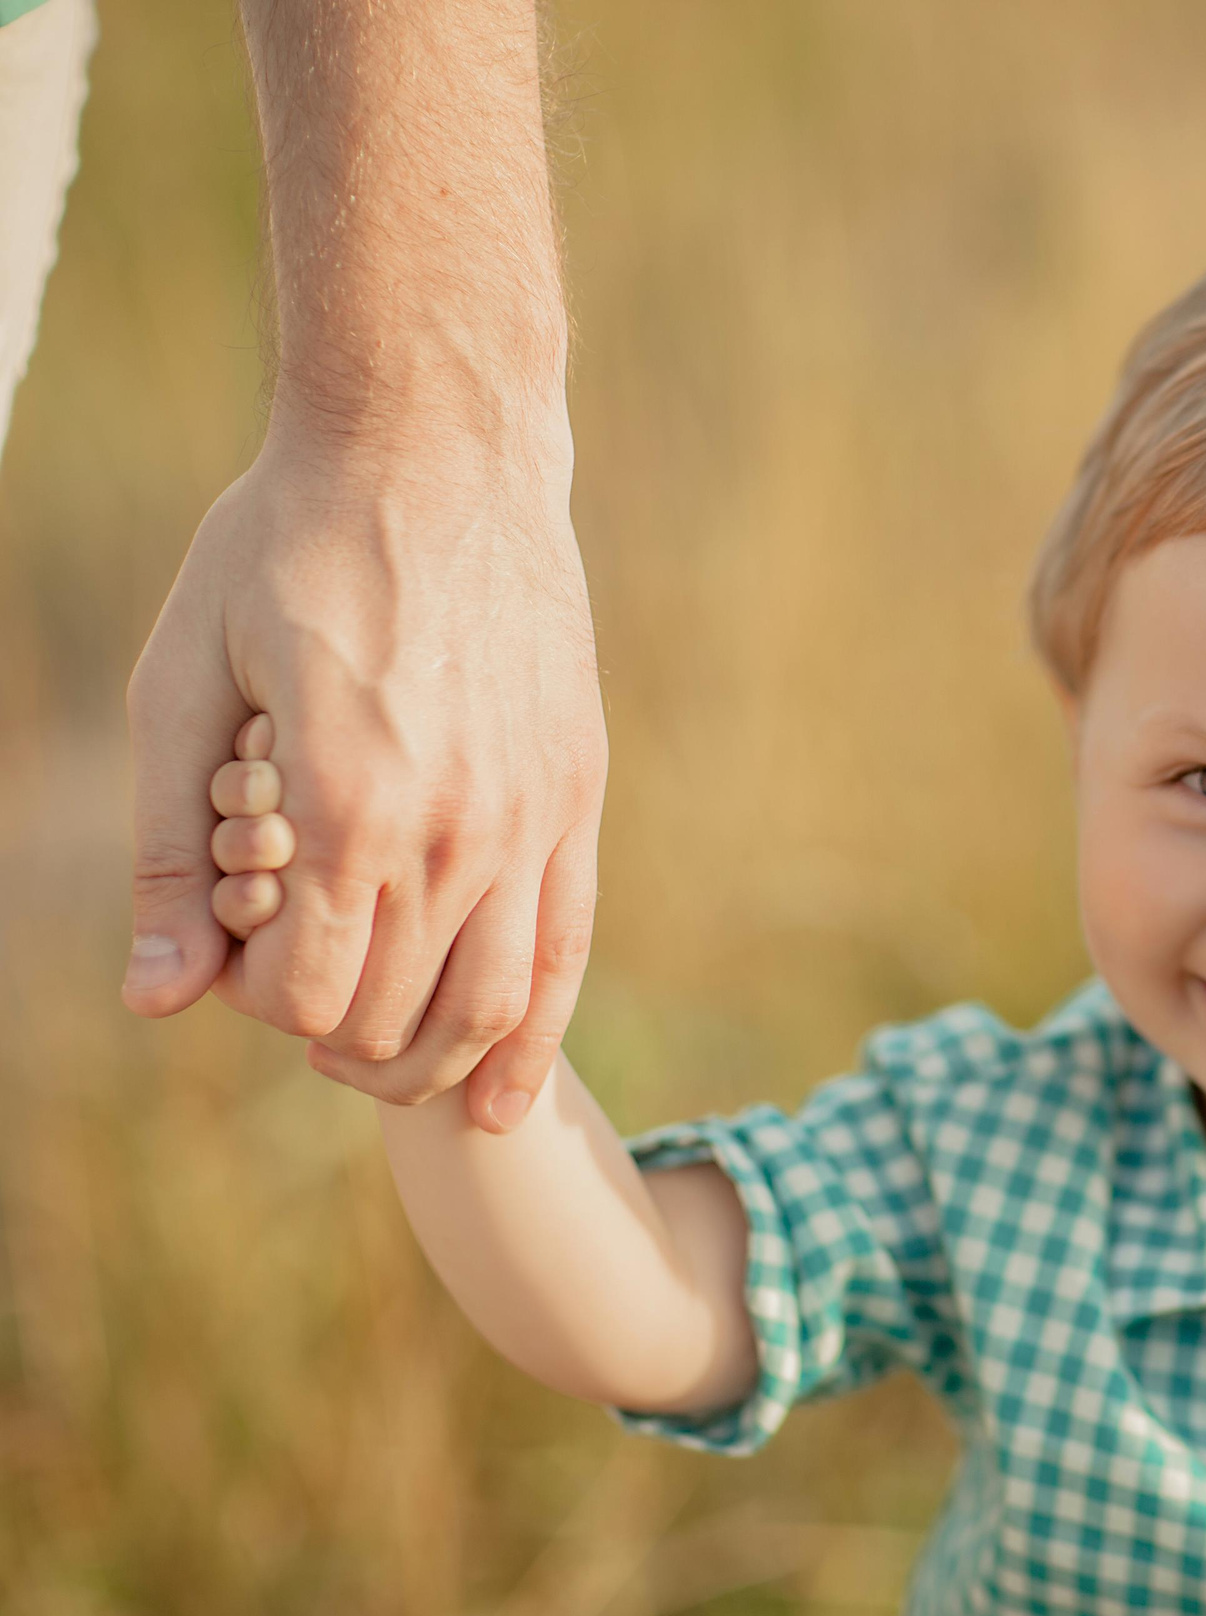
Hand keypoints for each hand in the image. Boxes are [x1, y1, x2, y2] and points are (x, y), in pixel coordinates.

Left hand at [123, 420, 606, 1129]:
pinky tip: (502, 1101)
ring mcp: (532, 818)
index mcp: (348, 807)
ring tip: (376, 1060)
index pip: (308, 999)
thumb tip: (160, 1001)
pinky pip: (566, 950)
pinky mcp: (575, 796)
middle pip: (396, 1017)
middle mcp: (456, 831)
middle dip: (331, 1037)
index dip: (257, 1001)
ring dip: (426, 1062)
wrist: (439, 453)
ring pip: (491, 1007)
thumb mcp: (185, 684)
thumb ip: (166, 854)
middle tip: (292, 993)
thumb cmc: (288, 550)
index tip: (235, 947)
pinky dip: (533, 1040)